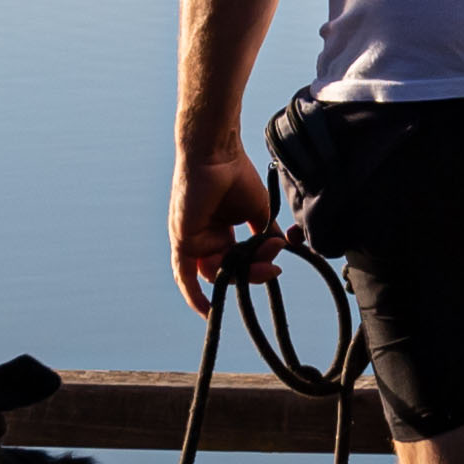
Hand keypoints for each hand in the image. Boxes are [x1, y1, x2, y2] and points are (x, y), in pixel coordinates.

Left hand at [170, 145, 277, 311]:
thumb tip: (281, 248)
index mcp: (218, 231)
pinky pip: (184, 275)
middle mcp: (203, 238)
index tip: (275, 266)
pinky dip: (194, 295)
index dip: (255, 268)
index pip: (236, 261)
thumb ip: (265, 233)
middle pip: (228, 270)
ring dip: (241, 275)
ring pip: (216, 273)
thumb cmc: (235, 174)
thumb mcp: (258, 211)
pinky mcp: (183, 239)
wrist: (217, 154)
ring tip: (264, 264)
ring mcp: (191, 240)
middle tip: (273, 266)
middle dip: (253, 272)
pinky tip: (208, 310)